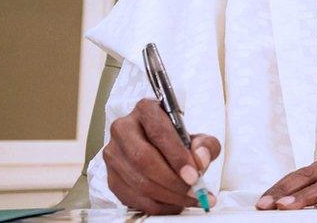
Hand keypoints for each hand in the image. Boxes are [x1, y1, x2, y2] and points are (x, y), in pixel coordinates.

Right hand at [103, 98, 220, 213]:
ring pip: (138, 181)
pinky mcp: (110, 176)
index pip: (159, 132)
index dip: (177, 156)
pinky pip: (132, 197)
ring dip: (168, 196)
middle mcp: (123, 128)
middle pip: (144, 159)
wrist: (159, 148)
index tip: (193, 175)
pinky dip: (157, 205)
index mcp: (146, 110)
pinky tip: (174, 204)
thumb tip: (201, 159)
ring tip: (189, 199)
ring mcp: (113, 153)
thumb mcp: (198, 137)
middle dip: (172, 181)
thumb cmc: (177, 141)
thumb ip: (206, 146)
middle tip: (193, 191)